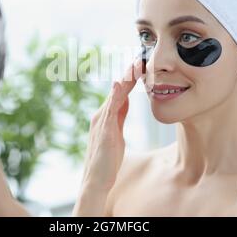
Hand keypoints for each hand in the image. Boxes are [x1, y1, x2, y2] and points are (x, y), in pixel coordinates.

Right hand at [73, 58, 143, 215]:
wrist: (96, 180)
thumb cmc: (107, 160)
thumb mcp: (116, 133)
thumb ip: (119, 116)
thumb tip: (126, 101)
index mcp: (106, 115)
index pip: (120, 91)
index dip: (130, 77)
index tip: (140, 64)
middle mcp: (101, 114)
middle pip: (117, 89)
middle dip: (128, 72)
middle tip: (140, 56)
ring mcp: (101, 121)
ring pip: (115, 95)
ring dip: (125, 79)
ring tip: (135, 64)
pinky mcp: (104, 129)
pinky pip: (110, 109)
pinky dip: (115, 95)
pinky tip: (119, 84)